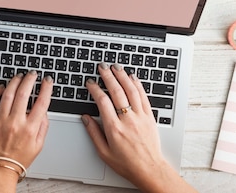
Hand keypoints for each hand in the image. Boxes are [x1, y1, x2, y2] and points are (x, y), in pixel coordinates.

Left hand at [0, 71, 52, 190]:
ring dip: (14, 82)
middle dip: (30, 79)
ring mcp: (0, 120)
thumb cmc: (19, 159)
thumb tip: (44, 111)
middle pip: (24, 93)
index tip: (47, 80)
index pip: (42, 102)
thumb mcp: (38, 145)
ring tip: (18, 77)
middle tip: (32, 74)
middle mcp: (15, 122)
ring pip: (8, 94)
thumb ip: (43, 126)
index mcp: (30, 128)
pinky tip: (1, 87)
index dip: (46, 88)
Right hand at [82, 63, 196, 192]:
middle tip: (102, 67)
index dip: (95, 89)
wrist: (149, 169)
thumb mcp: (103, 152)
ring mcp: (140, 117)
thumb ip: (93, 133)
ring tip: (116, 67)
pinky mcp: (149, 117)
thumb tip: (85, 118)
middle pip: (117, 92)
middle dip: (108, 76)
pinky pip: (143, 96)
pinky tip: (133, 77)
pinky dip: (138, 85)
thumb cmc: (127, 163)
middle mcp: (127, 120)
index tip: (90, 83)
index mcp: (114, 128)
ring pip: (131, 91)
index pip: (102, 101)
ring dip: (122, 76)